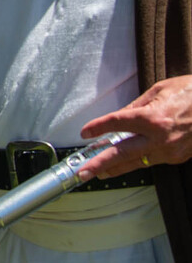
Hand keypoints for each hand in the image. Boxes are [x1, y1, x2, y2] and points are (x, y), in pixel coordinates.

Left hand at [77, 75, 191, 179]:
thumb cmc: (191, 92)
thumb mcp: (160, 90)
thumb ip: (137, 105)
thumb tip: (120, 115)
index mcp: (152, 118)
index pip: (117, 123)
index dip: (98, 127)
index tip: (84, 132)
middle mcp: (160, 138)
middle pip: (122, 153)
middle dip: (100, 163)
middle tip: (82, 171)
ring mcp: (170, 151)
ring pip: (137, 163)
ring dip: (115, 168)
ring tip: (98, 173)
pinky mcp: (178, 158)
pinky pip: (152, 161)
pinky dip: (137, 162)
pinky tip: (124, 163)